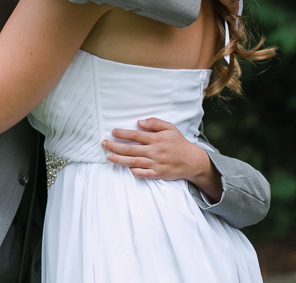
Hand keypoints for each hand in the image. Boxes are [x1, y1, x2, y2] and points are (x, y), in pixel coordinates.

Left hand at [104, 118, 222, 202]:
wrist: (192, 161)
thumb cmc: (179, 143)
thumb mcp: (170, 128)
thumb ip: (155, 123)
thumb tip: (139, 122)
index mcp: (156, 139)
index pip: (135, 136)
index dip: (122, 134)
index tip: (113, 132)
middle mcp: (154, 152)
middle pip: (129, 149)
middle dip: (114, 147)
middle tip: (104, 144)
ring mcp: (155, 164)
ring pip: (133, 162)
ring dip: (118, 160)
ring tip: (108, 157)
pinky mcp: (157, 174)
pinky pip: (142, 173)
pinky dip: (133, 171)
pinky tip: (126, 167)